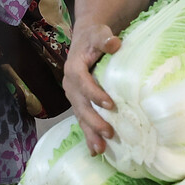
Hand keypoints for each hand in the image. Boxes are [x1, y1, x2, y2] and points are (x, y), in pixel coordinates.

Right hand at [63, 21, 120, 154]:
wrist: (84, 41)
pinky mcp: (78, 103)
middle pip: (80, 106)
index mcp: (74, 69)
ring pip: (80, 117)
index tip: (111, 104)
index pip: (83, 83)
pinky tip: (96, 151)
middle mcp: (70, 85)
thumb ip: (105, 38)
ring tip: (100, 149)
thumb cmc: (94, 38)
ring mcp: (73, 96)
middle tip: (109, 132)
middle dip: (93, 121)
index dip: (95, 94)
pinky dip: (88, 136)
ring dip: (89, 134)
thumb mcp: (99, 33)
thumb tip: (114, 43)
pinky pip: (82, 120)